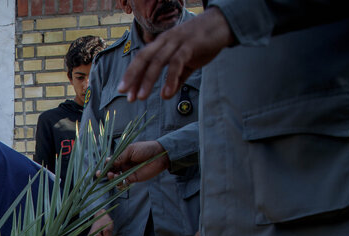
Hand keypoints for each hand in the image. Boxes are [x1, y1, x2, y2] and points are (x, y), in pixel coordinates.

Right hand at [108, 141, 169, 184]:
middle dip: (105, 173)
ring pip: (116, 178)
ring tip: (112, 175)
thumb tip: (108, 162)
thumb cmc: (145, 149)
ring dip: (111, 178)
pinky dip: (119, 184)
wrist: (159, 155)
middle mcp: (123, 165)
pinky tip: (119, 181)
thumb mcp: (130, 150)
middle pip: (111, 171)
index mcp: (122, 157)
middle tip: (100, 174)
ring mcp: (128, 172)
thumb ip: (120, 157)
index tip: (104, 166)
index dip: (105, 165)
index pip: (110, 162)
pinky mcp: (133, 178)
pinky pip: (124, 183)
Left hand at [118, 7, 233, 101]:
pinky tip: (167, 93)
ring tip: (141, 97)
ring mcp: (177, 41)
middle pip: (144, 58)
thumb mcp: (187, 62)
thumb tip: (166, 95)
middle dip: (132, 76)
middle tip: (125, 94)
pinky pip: (177, 63)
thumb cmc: (203, 42)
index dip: (132, 76)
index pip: (142, 59)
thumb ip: (177, 78)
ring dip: (148, 80)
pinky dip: (170, 79)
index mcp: (162, 43)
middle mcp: (166, 41)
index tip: (125, 93)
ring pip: (158, 61)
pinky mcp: (190, 45)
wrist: (223, 24)